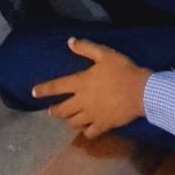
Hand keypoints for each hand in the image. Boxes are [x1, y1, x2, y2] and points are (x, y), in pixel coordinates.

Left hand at [32, 37, 151, 138]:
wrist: (141, 91)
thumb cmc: (122, 70)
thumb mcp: (105, 54)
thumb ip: (86, 48)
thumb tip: (69, 41)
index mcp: (81, 82)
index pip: (57, 86)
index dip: (44, 89)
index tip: (33, 93)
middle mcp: (82, 101)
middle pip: (62, 110)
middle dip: (55, 111)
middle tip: (52, 111)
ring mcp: (92, 115)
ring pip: (74, 122)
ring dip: (69, 120)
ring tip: (69, 119)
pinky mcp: (103, 125)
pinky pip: (89, 133)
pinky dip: (86, 132)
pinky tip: (87, 129)